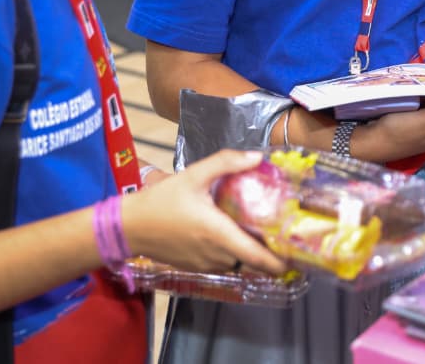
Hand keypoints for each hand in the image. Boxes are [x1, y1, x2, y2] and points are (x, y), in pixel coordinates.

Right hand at [123, 149, 287, 274]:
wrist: (128, 226)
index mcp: (219, 234)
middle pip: (251, 261)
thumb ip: (225, 163)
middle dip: (269, 253)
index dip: (279, 263)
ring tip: (259, 232)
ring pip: (238, 263)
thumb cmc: (161, 201)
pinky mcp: (195, 267)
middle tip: (282, 237)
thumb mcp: (193, 174)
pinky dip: (233, 254)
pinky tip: (232, 234)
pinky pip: (222, 264)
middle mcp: (216, 255)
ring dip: (249, 253)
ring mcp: (205, 264)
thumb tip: (256, 157)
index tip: (295, 259)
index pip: (257, 258)